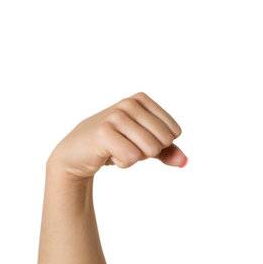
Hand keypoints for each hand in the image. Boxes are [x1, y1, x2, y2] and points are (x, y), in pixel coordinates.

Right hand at [48, 93, 186, 180]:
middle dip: (148, 152)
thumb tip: (184, 161)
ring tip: (117, 149)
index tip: (137, 139)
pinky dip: (123, 163)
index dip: (160, 144)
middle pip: (164, 141)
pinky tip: (108, 154)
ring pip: (150, 149)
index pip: (174, 132)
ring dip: (135, 158)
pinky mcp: (103, 132)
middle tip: (126, 146)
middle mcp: (129, 104)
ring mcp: (115, 116)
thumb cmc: (115, 145)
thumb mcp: (145, 146)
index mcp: (141, 100)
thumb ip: (168, 152)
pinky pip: (132, 158)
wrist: (77, 153)